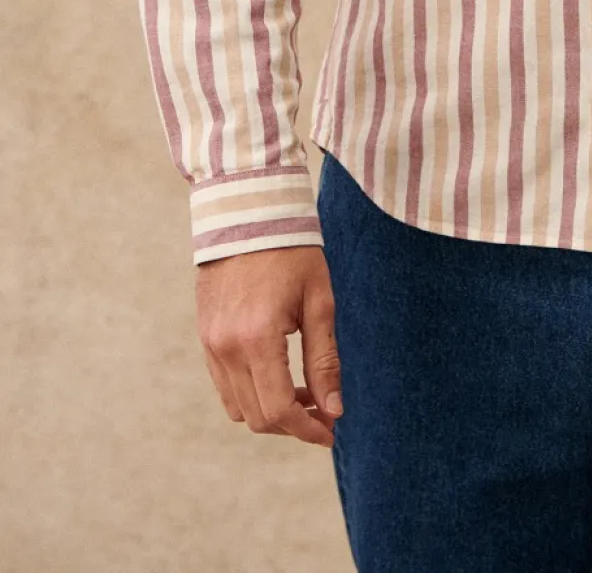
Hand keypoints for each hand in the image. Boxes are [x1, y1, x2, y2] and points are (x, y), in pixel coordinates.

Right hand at [195, 245, 342, 446]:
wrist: (247, 211)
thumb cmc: (292, 251)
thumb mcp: (319, 301)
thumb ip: (324, 358)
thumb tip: (334, 409)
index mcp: (256, 340)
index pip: (279, 409)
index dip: (307, 429)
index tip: (332, 432)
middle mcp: (226, 349)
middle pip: (257, 417)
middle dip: (293, 424)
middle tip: (325, 413)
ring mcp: (210, 344)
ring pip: (238, 407)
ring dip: (271, 411)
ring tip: (306, 393)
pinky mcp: (205, 336)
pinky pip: (225, 385)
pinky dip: (251, 393)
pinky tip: (279, 376)